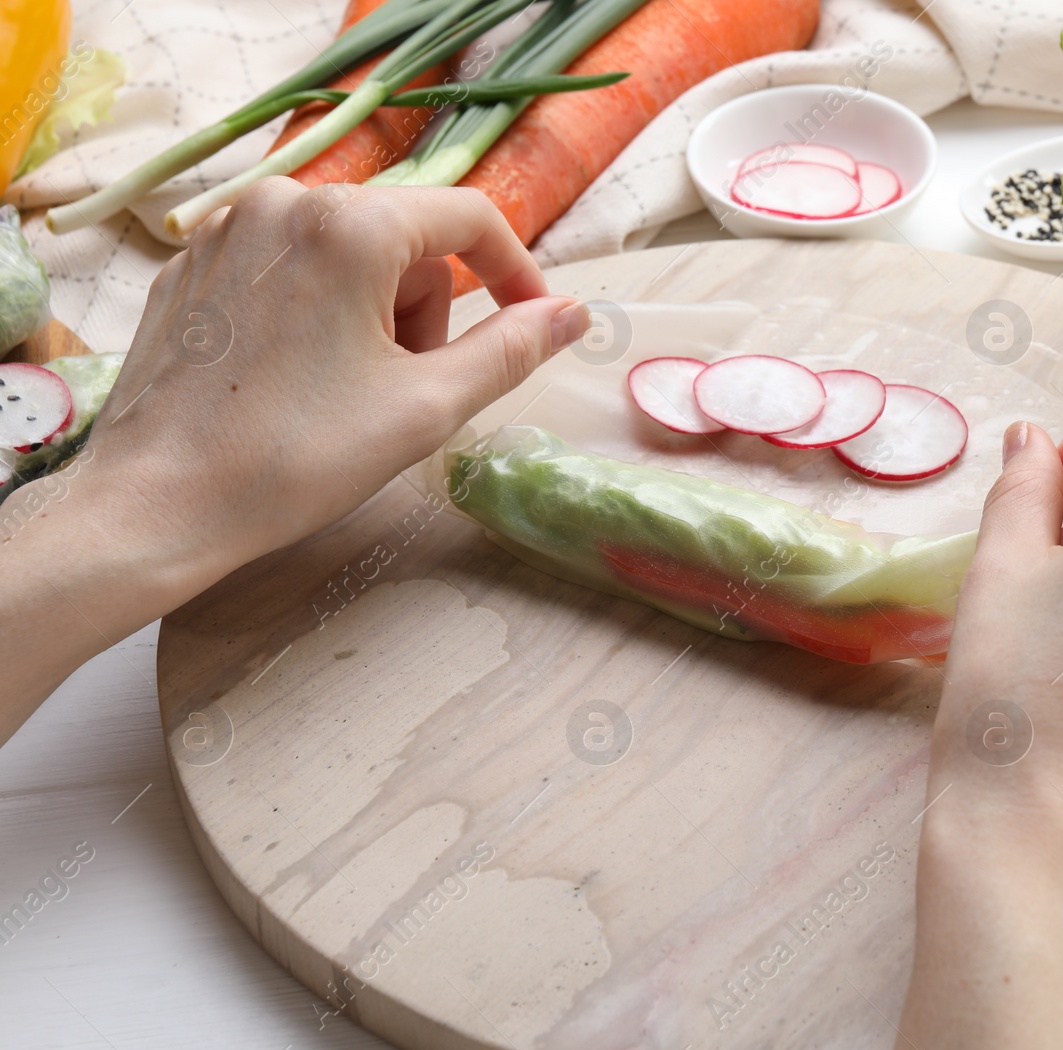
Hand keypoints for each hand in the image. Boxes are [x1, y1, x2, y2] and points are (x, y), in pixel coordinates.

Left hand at [0, 180, 587, 741]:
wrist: (158, 500)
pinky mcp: (192, 263)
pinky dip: (314, 314)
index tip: (532, 323)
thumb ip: (510, 349)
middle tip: (406, 390)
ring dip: (371, 315)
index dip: (516, 272)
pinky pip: (288, 267)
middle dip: (424, 312)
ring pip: (346, 253)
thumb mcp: (427, 407)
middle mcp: (285, 201)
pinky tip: (294, 381)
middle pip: (405, 240)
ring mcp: (228, 227)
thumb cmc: (296, 457)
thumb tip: (570, 314)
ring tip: (345, 391)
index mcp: (350, 225)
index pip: (469, 217)